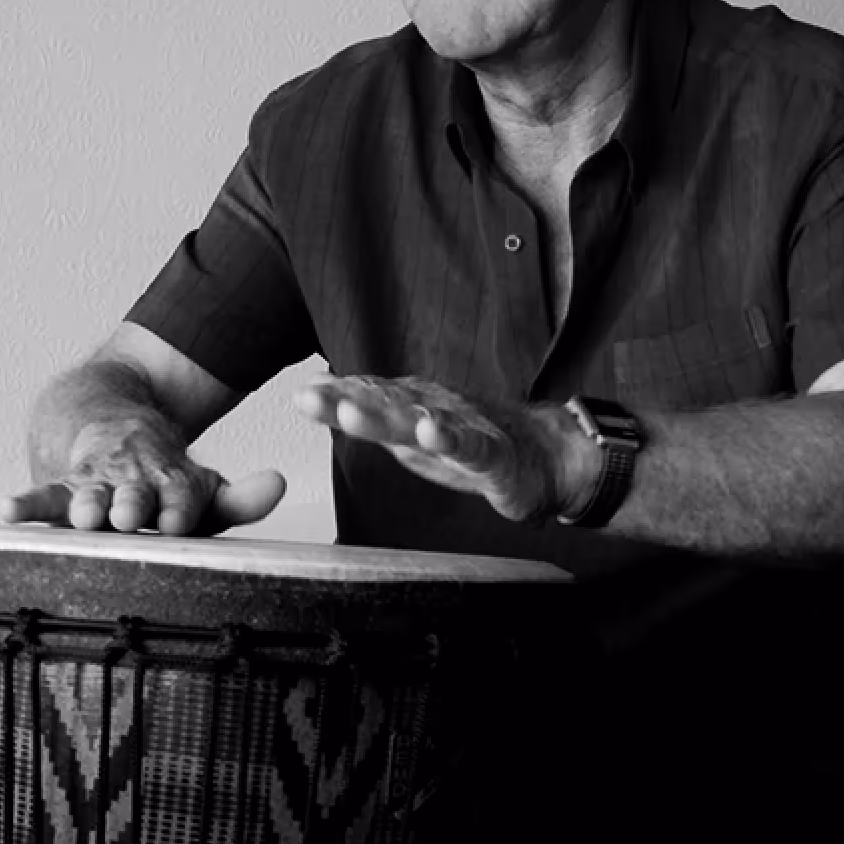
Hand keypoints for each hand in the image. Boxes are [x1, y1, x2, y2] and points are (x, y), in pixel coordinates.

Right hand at [0, 415, 285, 534]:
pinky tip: (6, 510)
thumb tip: (281, 484)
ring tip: (84, 515)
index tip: (178, 519)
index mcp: (173, 483)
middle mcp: (134, 483)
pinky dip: (24, 503)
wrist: (112, 423)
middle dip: (132, 505)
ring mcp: (96, 484)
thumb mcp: (204, 489)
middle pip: (133, 496)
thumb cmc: (163, 480)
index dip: (179, 505)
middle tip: (130, 514)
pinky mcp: (61, 488)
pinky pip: (41, 497)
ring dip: (87, 505)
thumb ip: (241, 498)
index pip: (180, 495)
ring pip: (89, 496)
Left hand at [293, 374, 595, 522]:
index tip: (300, 395)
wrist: (542, 453)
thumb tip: (317, 388)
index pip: (367, 398)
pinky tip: (431, 430)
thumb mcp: (410, 431)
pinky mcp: (491, 454)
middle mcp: (431, 411)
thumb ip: (367, 412)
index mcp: (410, 408)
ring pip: (418, 420)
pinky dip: (448, 436)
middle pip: (382, 405)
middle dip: (344, 401)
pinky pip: (467, 444)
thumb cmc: (470, 441)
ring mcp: (461, 430)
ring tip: (352, 411)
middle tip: (310, 397)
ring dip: (384, 414)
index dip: (333, 397)